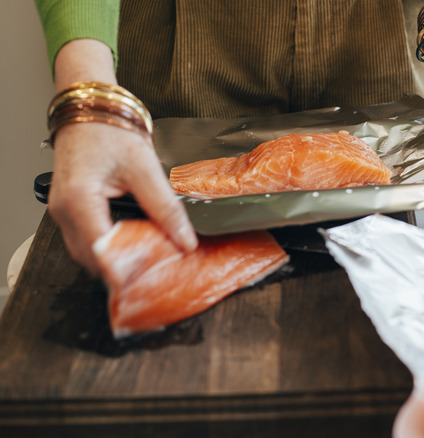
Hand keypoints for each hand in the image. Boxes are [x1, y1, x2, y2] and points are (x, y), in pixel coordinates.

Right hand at [48, 123, 197, 273]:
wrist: (91, 110)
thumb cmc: (110, 132)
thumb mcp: (145, 169)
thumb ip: (165, 207)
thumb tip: (185, 240)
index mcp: (79, 200)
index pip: (102, 252)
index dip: (128, 270)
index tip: (153, 281)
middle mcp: (64, 211)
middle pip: (94, 259)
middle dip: (124, 269)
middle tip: (158, 271)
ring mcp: (63, 213)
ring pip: (89, 254)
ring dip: (117, 260)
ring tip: (150, 259)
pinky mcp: (70, 211)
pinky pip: (88, 240)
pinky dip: (110, 247)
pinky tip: (135, 243)